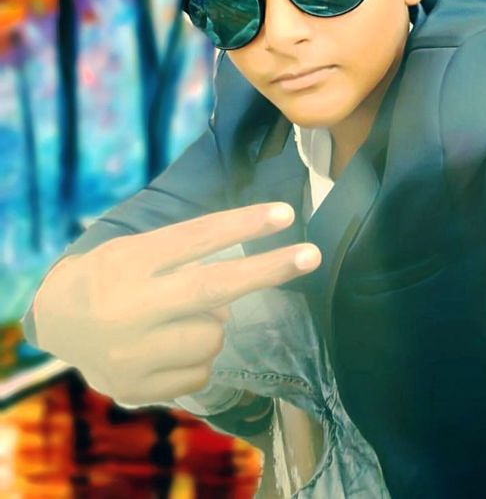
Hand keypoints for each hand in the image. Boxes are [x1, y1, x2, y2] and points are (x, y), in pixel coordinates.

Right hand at [33, 203, 320, 406]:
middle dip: (269, 270)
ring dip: (212, 324)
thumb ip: (181, 260)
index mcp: (129, 261)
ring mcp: (132, 352)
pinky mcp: (135, 388)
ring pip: (214, 335)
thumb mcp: (135, 249)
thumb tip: (236, 289)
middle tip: (312, 255)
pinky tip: (167, 347)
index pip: (196, 238)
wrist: (56, 321)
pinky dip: (197, 358)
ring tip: (177, 318)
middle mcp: (130, 306)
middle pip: (214, 287)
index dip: (243, 224)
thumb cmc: (109, 275)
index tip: (285, 214)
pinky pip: (201, 372)